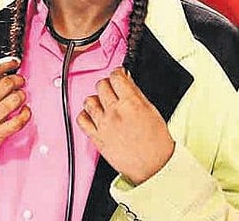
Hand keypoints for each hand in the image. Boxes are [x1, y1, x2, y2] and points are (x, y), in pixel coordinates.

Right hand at [0, 57, 30, 173]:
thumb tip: (4, 70)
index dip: (6, 63)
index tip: (14, 62)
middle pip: (6, 83)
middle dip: (18, 79)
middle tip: (19, 80)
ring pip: (14, 100)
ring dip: (22, 94)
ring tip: (20, 94)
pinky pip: (18, 121)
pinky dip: (26, 113)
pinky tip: (24, 109)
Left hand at [78, 67, 174, 184]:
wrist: (153, 165)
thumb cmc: (156, 142)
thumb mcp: (151, 110)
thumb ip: (136, 94)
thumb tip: (127, 82)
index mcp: (131, 103)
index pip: (116, 77)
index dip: (118, 72)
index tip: (119, 74)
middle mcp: (115, 112)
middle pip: (101, 85)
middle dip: (108, 84)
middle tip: (113, 88)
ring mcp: (104, 125)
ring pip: (89, 100)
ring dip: (96, 98)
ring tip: (103, 102)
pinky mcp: (96, 138)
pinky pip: (82, 120)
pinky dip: (86, 114)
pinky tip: (94, 115)